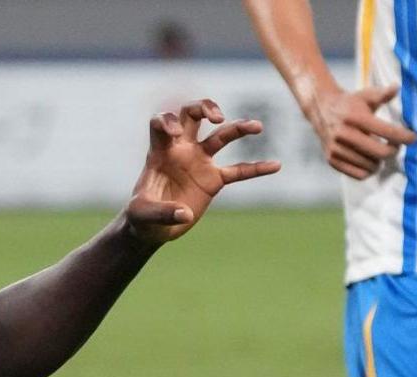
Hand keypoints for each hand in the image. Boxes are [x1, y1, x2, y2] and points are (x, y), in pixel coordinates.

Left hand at [124, 99, 280, 243]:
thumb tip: (184, 213)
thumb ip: (161, 211)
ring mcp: (199, 161)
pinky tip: (275, 165)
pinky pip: (239, 171)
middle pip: (192, 115)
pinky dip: (256, 169)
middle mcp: (181, 149)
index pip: (161, 122)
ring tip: (257, 127)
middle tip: (217, 118)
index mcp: (160, 151)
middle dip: (204, 108)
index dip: (168, 121)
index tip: (175, 133)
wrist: (153, 227)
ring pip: (221, 136)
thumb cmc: (141, 216)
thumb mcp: (142, 214)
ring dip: (239, 128)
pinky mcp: (214, 179)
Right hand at [306, 83, 416, 178]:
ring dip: (380, 160)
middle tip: (395, 145)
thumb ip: (382, 94)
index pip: (388, 132)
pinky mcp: (331, 160)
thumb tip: (396, 88)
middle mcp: (344, 134)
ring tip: (380, 151)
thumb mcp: (366, 95)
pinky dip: (368, 170)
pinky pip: (358, 174)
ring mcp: (336, 149)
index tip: (413, 138)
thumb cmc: (350, 103)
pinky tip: (370, 161)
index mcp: (355, 117)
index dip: (405, 137)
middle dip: (394, 150)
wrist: (321, 109)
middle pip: (381, 153)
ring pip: (371, 166)